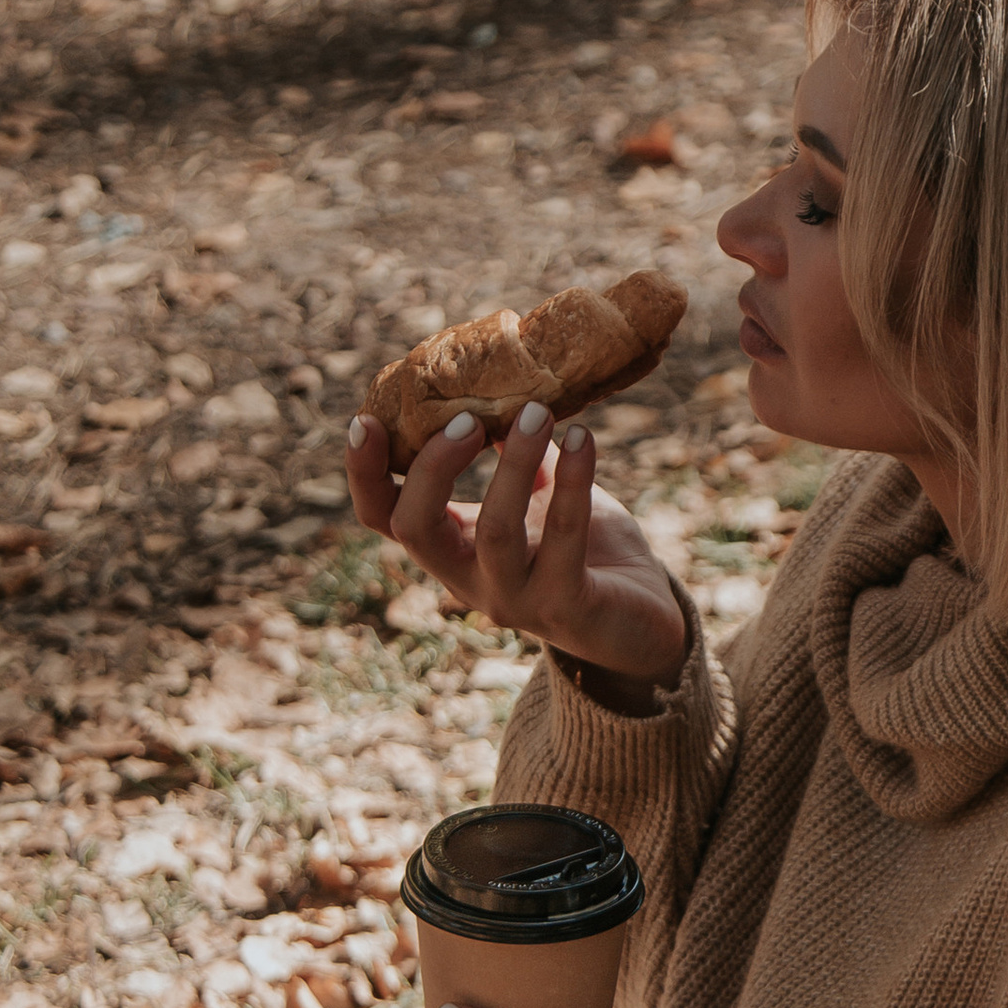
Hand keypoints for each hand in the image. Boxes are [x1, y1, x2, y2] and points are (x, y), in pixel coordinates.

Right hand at [345, 403, 687, 700]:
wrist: (644, 622)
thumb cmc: (588, 552)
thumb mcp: (541, 496)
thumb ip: (516, 453)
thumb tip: (500, 386)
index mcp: (451, 548)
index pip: (383, 518)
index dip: (363, 474)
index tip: (364, 419)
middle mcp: (469, 581)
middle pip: (415, 529)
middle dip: (432, 467)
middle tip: (469, 417)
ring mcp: (514, 600)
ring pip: (494, 532)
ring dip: (512, 464)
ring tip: (537, 412)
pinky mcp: (566, 607)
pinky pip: (564, 538)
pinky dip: (573, 482)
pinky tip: (583, 439)